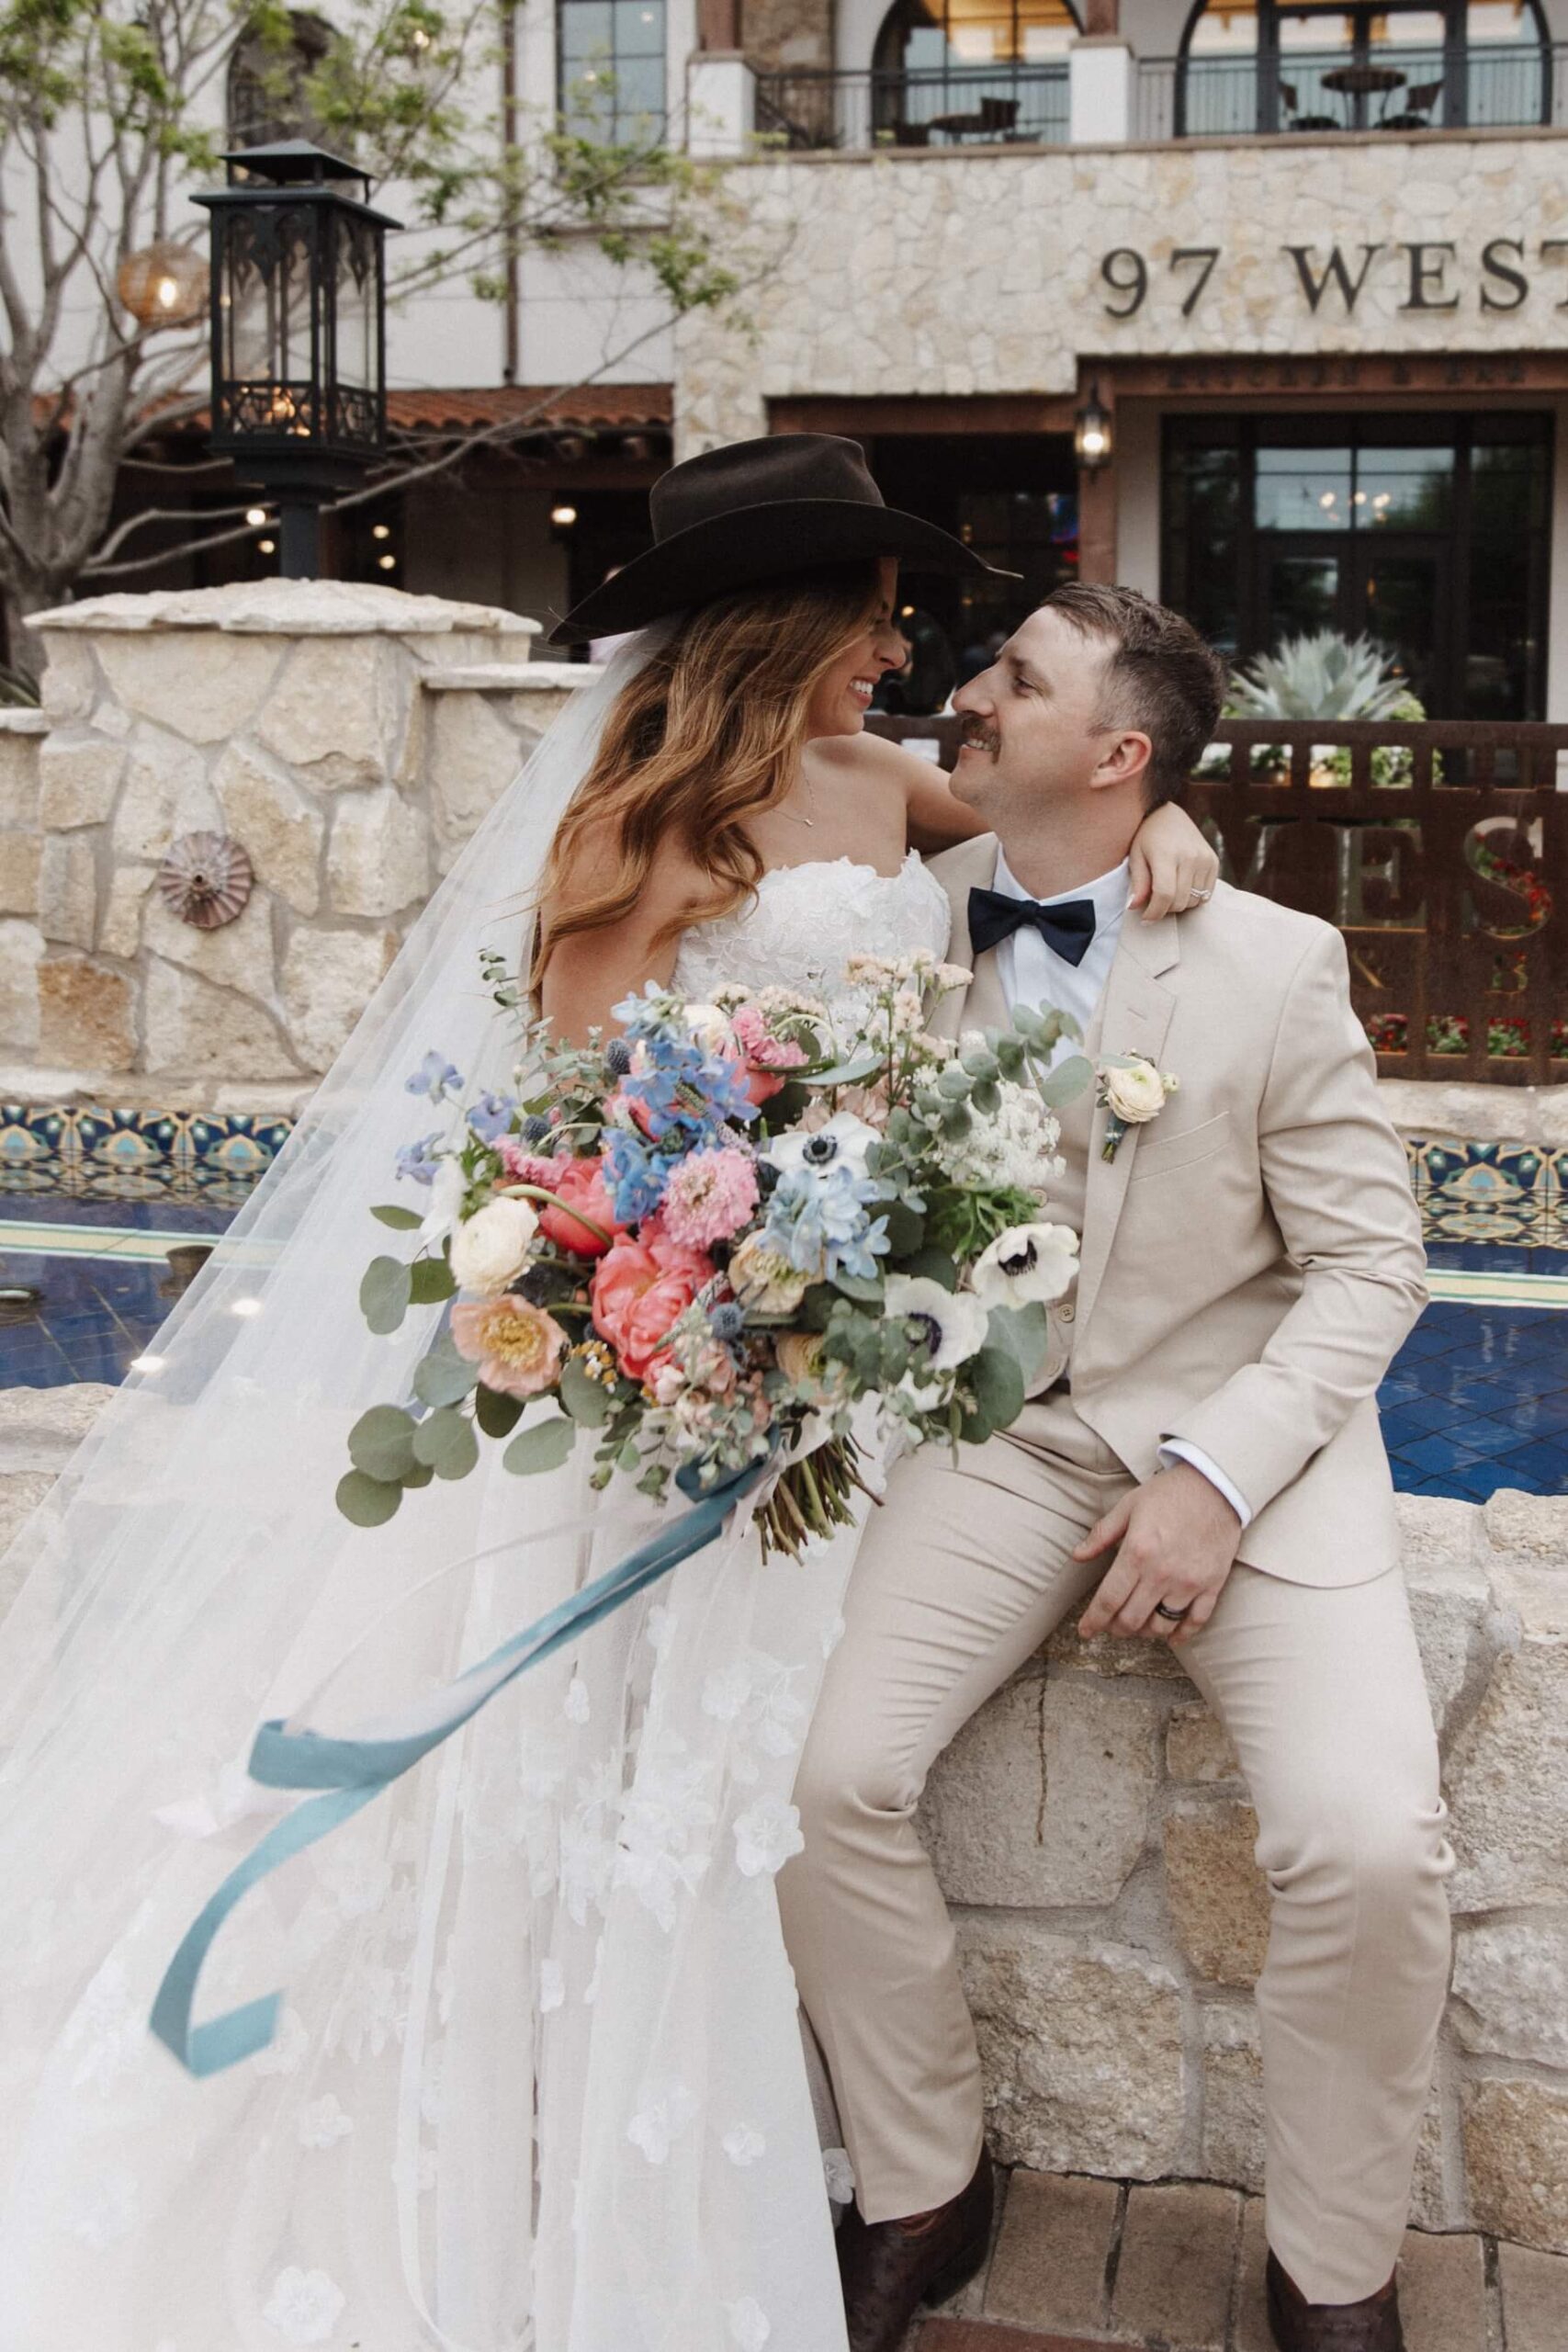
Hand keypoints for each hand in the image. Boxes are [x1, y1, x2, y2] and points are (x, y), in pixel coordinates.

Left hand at [1073, 1463, 1242, 1646]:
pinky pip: (1196, 1621)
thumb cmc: (1168, 1493)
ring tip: (1137, 1625)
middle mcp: (1162, 1573)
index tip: (1085, 1631)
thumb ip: (1101, 1535)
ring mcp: (1189, 1582)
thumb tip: (1077, 1556)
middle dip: (1115, 1629)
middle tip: (1110, 1626)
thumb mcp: (1128, 1506)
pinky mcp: (1212, 1584)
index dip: (1093, 1621)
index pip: (1108, 1600)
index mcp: (1137, 1553)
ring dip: (1145, 1632)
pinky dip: (1181, 1634)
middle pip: (1131, 1620)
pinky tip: (1171, 1636)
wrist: (1216, 1484)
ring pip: (1161, 1626)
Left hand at [1128, 802, 1219, 922]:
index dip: (1154, 913)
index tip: (1145, 919)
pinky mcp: (1214, 861)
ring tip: (1167, 891)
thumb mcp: (1136, 857)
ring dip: (1179, 903)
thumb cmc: (1147, 837)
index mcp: (1167, 854)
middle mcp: (1190, 857)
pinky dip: (1193, 897)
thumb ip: (1138, 883)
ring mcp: (1205, 859)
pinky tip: (1181, 886)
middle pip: (1179, 902)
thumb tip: (1134, 907)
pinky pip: (1206, 894)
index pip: (1165, 895)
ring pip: (1194, 901)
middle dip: (1164, 909)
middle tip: (1154, 901)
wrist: (1167, 814)